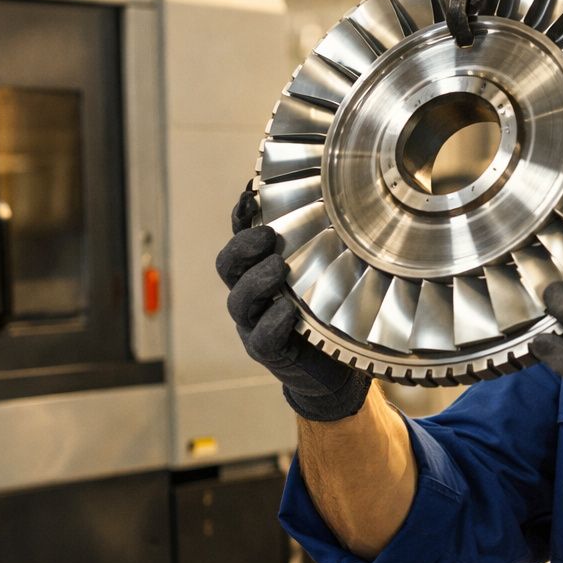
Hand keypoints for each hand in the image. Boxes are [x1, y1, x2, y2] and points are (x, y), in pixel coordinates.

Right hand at [216, 184, 371, 421]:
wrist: (335, 366)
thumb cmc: (330, 310)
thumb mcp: (326, 271)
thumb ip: (322, 242)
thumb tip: (336, 195)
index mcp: (259, 270)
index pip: (241, 238)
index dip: (240, 218)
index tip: (251, 196)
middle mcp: (250, 295)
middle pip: (227, 267)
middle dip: (242, 247)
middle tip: (267, 235)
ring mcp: (254, 325)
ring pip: (238, 302)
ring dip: (256, 282)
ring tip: (278, 268)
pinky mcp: (270, 353)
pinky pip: (261, 338)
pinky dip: (273, 323)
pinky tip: (289, 312)